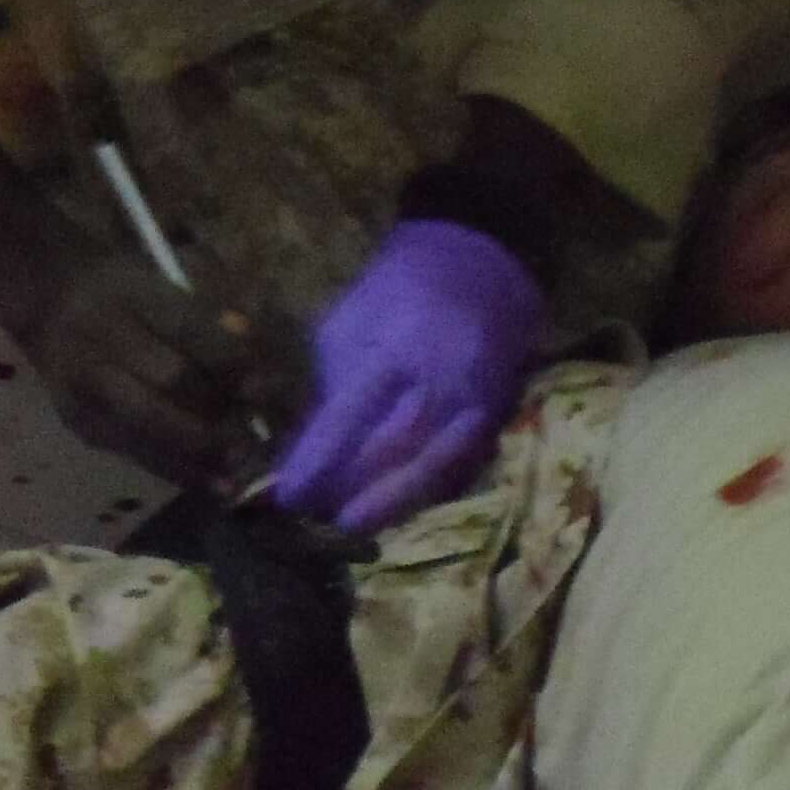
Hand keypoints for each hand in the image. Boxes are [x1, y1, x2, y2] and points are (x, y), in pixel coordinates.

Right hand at [0, 140, 267, 491]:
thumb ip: (205, 317)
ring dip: (203, 451)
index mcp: (129, 293)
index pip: (189, 326)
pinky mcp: (79, 422)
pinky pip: (134, 451)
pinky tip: (213, 483)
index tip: (270, 388)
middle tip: (263, 439)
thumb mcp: (160, 282)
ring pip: (150, 424)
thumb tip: (251, 345)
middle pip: (169, 380)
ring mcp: (84, 385)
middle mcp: (101, 337)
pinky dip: (177, 469)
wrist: (43, 299)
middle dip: (222, 411)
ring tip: (243, 472)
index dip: (232, 360)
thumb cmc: (118, 289)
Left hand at [269, 219, 545, 533]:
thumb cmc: (398, 291)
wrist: (482, 264)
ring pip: (435, 468)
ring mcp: (478, 401)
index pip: (350, 415)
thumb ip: (331, 383)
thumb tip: (307, 452)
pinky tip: (401, 508)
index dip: (319, 461)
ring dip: (392, 504)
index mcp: (394, 345)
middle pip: (395, 450)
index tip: (290, 497)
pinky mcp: (499, 417)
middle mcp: (441, 378)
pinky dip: (429, 492)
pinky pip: (464, 467)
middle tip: (316, 518)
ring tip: (353, 525)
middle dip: (352, 490)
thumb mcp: (349, 320)